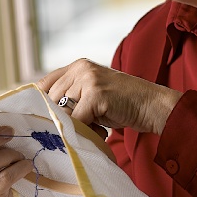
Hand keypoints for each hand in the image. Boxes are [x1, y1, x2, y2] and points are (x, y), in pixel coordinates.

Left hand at [37, 59, 180, 134]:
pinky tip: (101, 131)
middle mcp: (81, 68)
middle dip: (61, 118)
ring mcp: (88, 79)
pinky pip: (76, 120)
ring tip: (96, 127)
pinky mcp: (95, 94)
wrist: (153, 105)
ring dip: (75, 126)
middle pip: (50, 100)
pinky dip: (85, 131)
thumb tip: (45, 116)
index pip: (44, 84)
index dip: (43, 105)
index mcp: (78, 65)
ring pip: (62, 111)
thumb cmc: (124, 104)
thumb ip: (72, 97)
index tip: (47, 121)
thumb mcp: (93, 94)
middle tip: (85, 126)